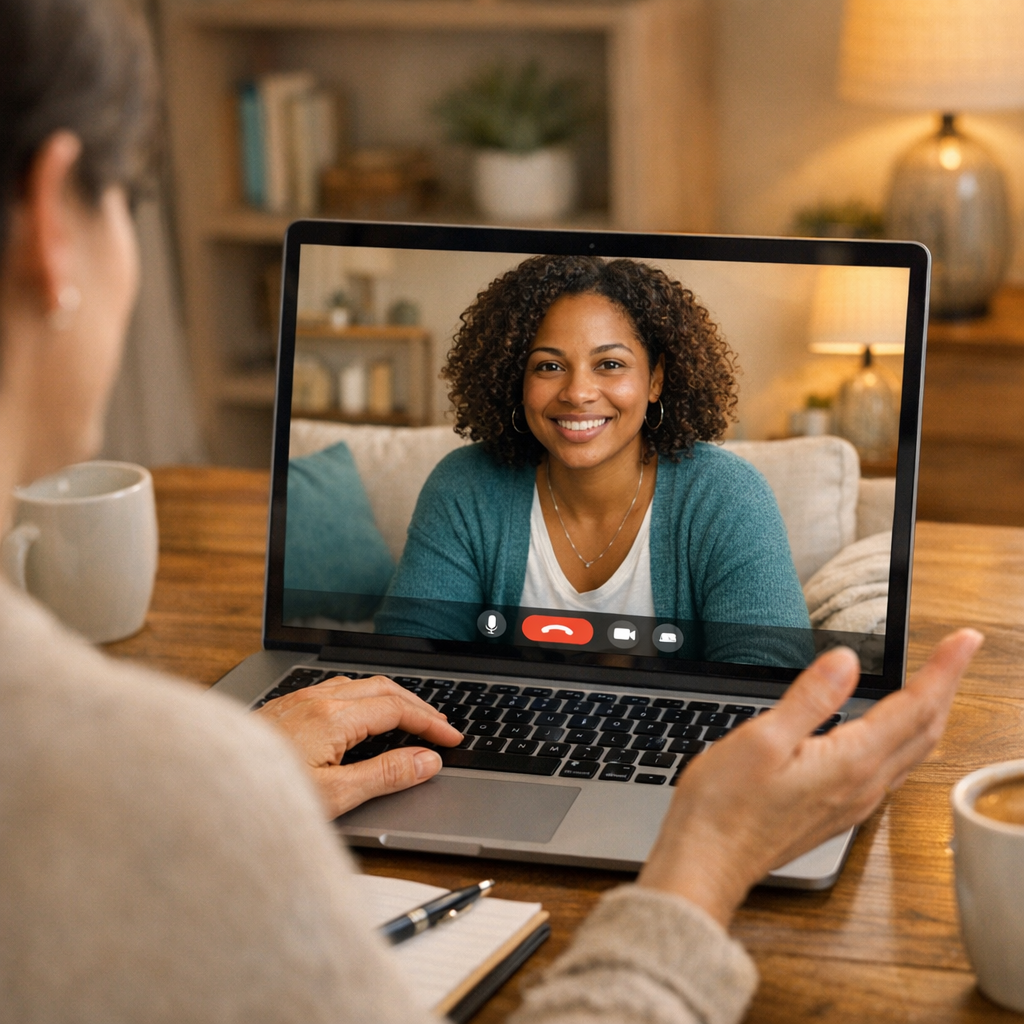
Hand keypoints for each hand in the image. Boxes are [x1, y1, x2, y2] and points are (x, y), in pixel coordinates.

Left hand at [254, 674, 462, 818]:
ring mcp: (298, 700)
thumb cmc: (259, 797)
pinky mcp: (284, 708)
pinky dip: (364, 698)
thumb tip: (425, 761)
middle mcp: (316, 699)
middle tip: (440, 725)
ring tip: (409, 718)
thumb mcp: (333, 796)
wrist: (204, 787)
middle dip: (417, 704)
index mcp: (334, 717)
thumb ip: (384, 775)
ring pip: (358, 685)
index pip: (398, 709)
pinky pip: (335, 689)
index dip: (430, 722)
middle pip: (382, 687)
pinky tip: (360, 716)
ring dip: (390, 697)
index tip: (451, 738)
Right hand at [638, 628, 983, 926]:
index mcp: (849, 763)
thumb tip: (845, 660)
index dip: (944, 669)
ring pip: (913, 752)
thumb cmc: (724, 806)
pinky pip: (892, 768)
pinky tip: (891, 730)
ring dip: (931, 712)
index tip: (964, 639)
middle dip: (947, 686)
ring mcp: (853, 803)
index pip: (915, 707)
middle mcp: (862, 786)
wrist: (709, 861)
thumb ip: (810, 698)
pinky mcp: (837, 811)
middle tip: (959, 651)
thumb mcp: (762, 739)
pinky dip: (907, 737)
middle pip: (925, 730)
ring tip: (934, 683)